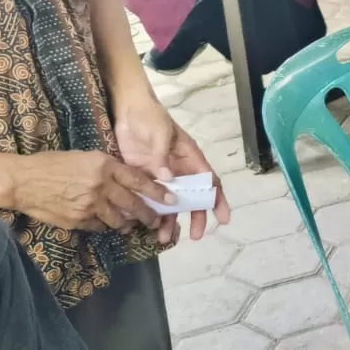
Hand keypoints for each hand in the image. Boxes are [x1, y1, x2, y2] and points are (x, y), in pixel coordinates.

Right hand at [8, 151, 172, 231]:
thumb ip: (108, 169)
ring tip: (132, 225)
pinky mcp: (78, 220)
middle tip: (157, 220)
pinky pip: (99, 226)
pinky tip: (105, 224)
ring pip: (118, 219)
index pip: (138, 180)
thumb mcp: (85, 157)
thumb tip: (127, 181)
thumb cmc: (53, 164)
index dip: (157, 191)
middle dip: (148, 214)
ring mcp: (90, 206)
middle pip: (133, 204)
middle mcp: (101, 186)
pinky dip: (104, 225)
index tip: (171, 198)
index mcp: (105, 166)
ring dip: (127, 223)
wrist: (23, 181)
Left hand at [113, 96, 229, 243]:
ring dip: (170, 221)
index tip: (223, 218)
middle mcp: (178, 171)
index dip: (217, 200)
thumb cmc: (150, 117)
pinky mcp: (143, 179)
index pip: (209, 182)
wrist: (127, 110)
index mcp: (190, 159)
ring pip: (170, 204)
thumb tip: (168, 178)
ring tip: (163, 239)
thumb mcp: (160, 132)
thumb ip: (163, 154)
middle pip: (192, 198)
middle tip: (195, 235)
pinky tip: (144, 227)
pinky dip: (149, 214)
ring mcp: (161, 177)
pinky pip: (149, 200)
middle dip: (196, 217)